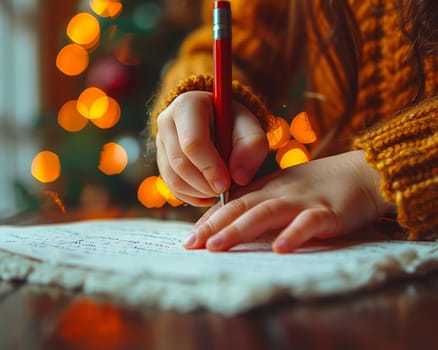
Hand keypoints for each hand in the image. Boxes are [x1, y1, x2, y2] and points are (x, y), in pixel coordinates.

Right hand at [156, 91, 268, 205]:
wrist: (219, 121)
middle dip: (204, 184)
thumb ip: (252, 146)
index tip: (226, 185)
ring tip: (219, 191)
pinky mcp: (161, 160)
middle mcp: (167, 121)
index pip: (192, 142)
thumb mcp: (250, 127)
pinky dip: (192, 197)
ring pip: (173, 178)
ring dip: (199, 192)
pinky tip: (208, 194)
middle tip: (225, 191)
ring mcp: (160, 142)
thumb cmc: (235, 122)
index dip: (210, 168)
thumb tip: (238, 177)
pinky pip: (172, 186)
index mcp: (188, 106)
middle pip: (180, 163)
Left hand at [184, 150, 395, 252]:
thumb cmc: (322, 186)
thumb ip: (264, 204)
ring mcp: (303, 201)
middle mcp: (280, 192)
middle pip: (241, 206)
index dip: (210, 219)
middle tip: (191, 244)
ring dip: (239, 229)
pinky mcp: (328, 212)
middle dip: (214, 225)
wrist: (362, 173)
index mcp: (269, 188)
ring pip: (265, 213)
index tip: (190, 237)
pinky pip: (308, 223)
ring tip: (217, 246)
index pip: (233, 203)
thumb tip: (237, 224)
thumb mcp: (287, 191)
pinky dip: (293, 234)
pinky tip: (279, 248)